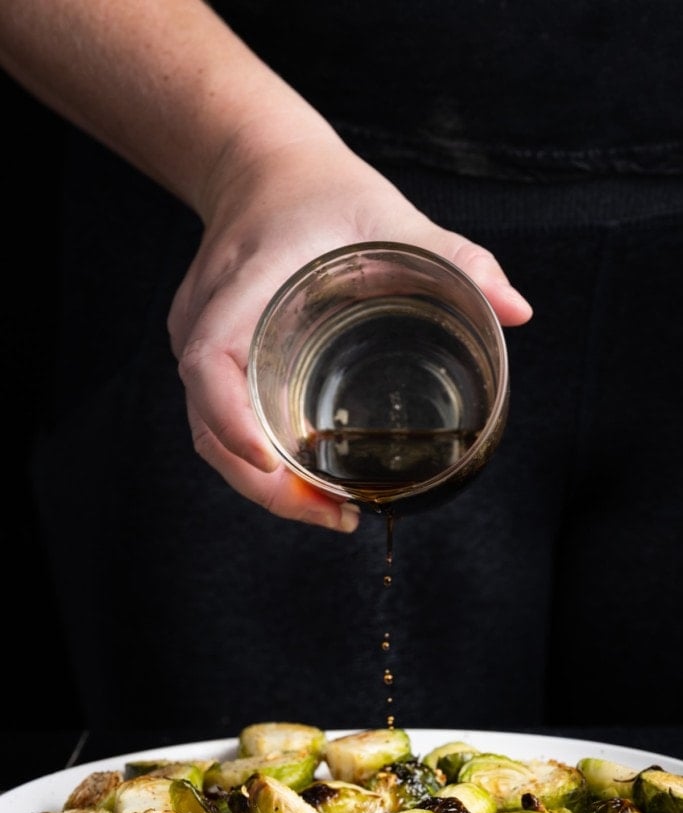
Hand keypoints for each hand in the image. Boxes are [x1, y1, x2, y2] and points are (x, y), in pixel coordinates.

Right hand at [168, 133, 531, 531]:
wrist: (262, 168)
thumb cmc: (323, 193)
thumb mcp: (390, 216)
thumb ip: (454, 256)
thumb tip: (518, 310)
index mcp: (242, 285)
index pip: (210, 362)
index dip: (231, 419)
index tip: (272, 464)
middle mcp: (204, 320)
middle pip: (206, 424)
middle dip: (262, 484)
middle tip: (331, 515)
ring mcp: (197, 338)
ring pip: (208, 432)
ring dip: (260, 481)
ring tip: (323, 508)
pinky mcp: (205, 352)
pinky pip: (218, 416)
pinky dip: (256, 454)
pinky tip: (302, 473)